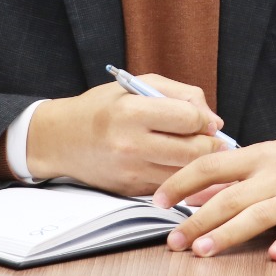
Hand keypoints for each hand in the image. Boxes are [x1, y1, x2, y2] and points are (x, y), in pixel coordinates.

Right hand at [26, 75, 225, 196]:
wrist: (60, 139)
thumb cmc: (102, 107)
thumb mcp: (137, 85)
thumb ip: (180, 94)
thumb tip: (215, 121)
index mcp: (132, 111)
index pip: (189, 118)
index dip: (205, 119)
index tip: (206, 120)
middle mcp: (131, 144)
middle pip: (194, 151)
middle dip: (210, 145)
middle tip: (211, 140)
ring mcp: (131, 171)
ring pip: (186, 173)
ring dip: (198, 164)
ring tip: (196, 151)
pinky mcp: (130, 190)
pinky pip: (169, 185)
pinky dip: (179, 176)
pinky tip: (176, 164)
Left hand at [153, 128, 275, 260]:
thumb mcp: (269, 157)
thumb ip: (232, 176)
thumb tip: (193, 195)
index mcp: (258, 157)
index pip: (211, 166)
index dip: (181, 182)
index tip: (159, 200)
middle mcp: (274, 176)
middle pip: (229, 197)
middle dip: (197, 220)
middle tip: (173, 242)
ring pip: (257, 215)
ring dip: (228, 233)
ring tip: (203, 251)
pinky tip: (274, 257)